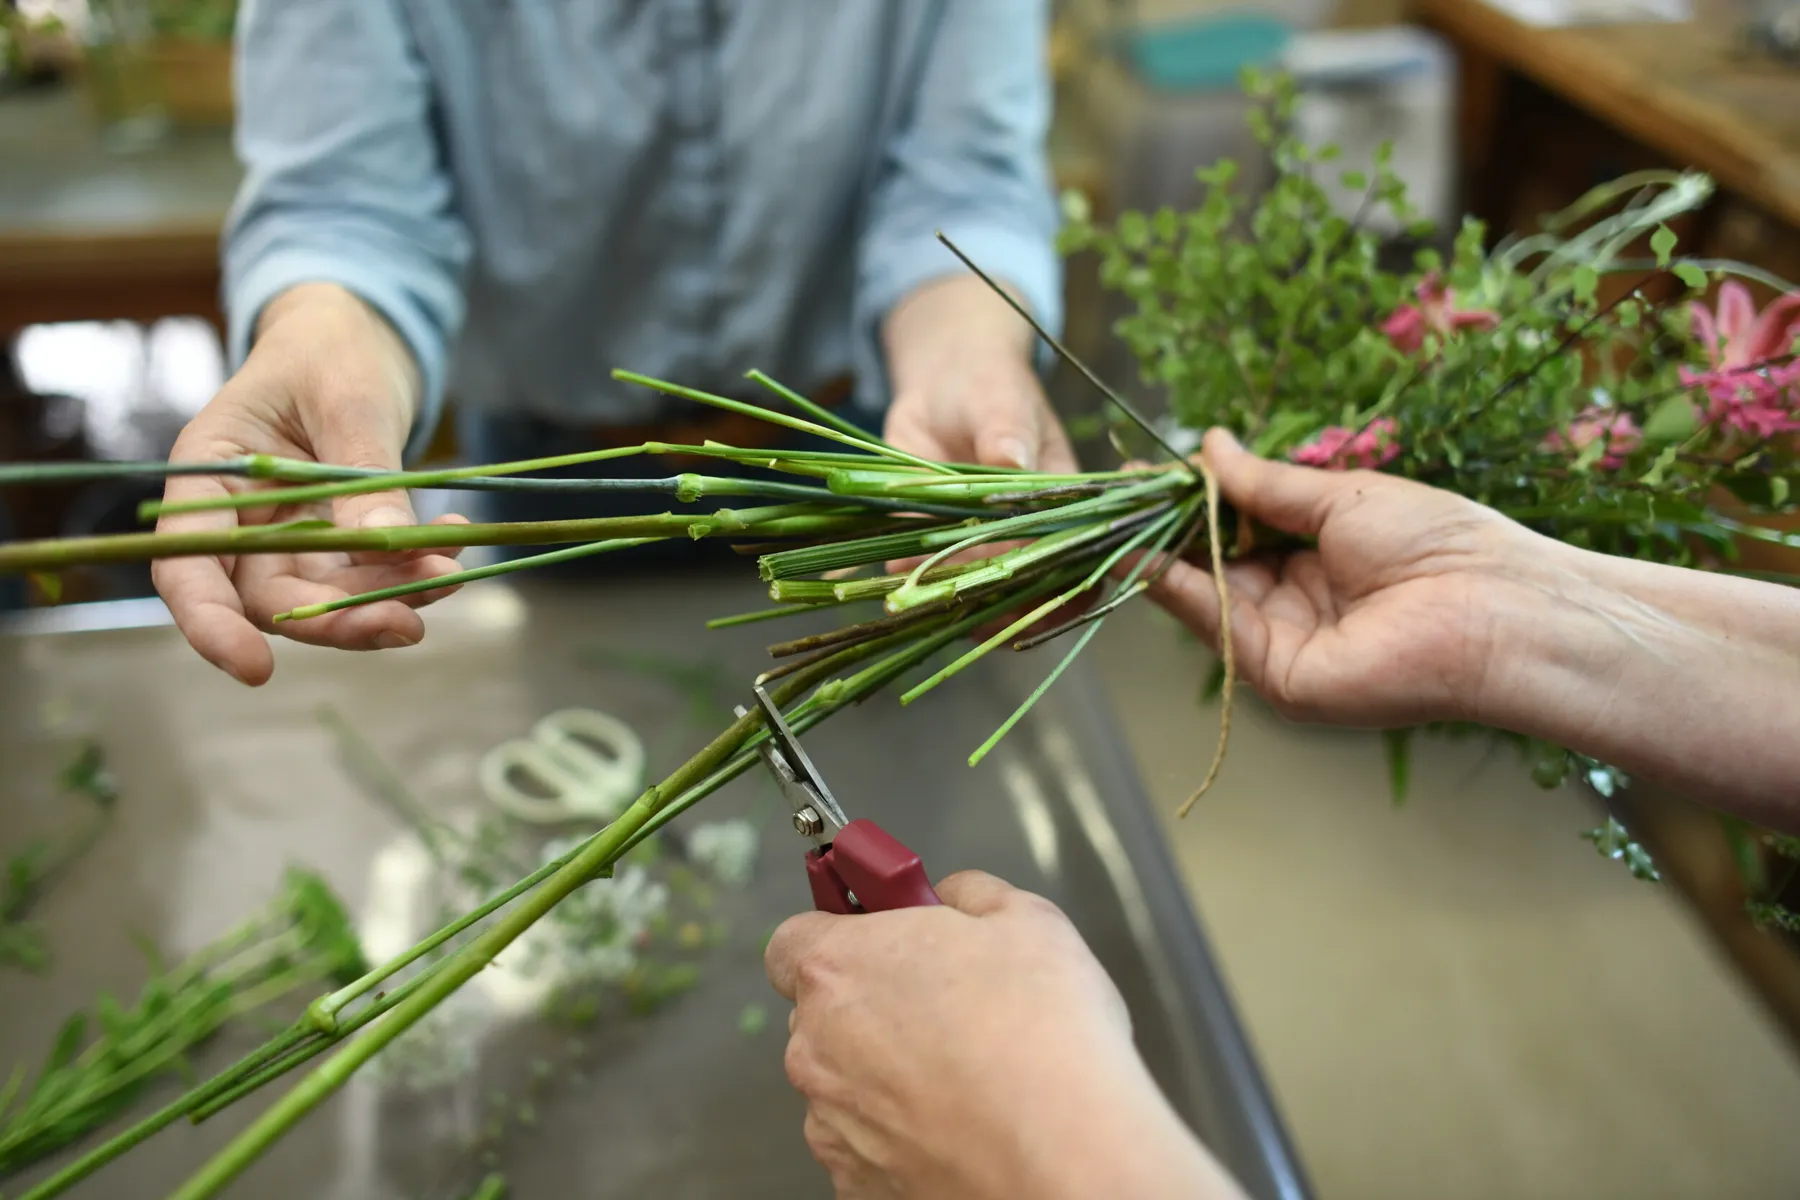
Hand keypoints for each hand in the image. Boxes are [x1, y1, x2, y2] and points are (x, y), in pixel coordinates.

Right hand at [153, 284, 467, 685]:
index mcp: (206, 475)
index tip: (255, 671)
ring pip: (322, 600)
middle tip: (409, 622)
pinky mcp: (331, 545)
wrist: (352, 339)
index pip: (187, 565)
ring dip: (384, 600)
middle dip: (337, 620)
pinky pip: (364, 577)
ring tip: (447, 575)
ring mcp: (283, 538)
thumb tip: (392, 549)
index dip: (212, 624)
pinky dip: (409, 573)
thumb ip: (365, 478)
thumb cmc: (329, 350)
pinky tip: (451, 545)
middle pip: (267, 599)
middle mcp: (235, 519)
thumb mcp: (349, 399)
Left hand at [765, 871, 1238, 1199]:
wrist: (1065, 1156)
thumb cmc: (1043, 1036)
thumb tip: (952, 898)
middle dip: (873, 1005)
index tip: (881, 934)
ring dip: (887, 1073)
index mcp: (840, 966)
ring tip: (968, 1073)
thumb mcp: (1026, 920)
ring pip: (846, 1082)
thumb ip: (969, 895)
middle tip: (946, 1003)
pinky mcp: (858, 1181)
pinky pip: (868, 1142)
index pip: (795, 939)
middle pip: (823, 1013)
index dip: (840, 935)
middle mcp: (816, 1044)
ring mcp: (832, 1119)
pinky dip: (903, 1133)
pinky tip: (962, 1122)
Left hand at [877, 277, 1081, 637]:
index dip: (1060, 594)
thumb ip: (1007, 431)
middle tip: (958, 602)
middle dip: (992, 610)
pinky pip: (912, 571)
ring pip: (964, 596)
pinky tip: (856, 580)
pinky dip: (888, 579)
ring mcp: (973, 546)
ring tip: (907, 598)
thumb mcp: (1002, 400)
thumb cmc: (989, 386)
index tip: (1034, 600)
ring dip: (938, 602)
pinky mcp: (928, 539)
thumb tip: (1010, 460)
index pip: (1074, 569)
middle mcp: (1020, 540)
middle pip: (1019, 599)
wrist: (944, 380)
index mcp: (1060, 512)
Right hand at [1142, 428, 1560, 727]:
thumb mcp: (1338, 497)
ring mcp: (1286, 646)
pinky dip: (1178, 592)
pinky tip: (1143, 557)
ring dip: (1160, 558)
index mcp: (1318, 563)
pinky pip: (1220, 627)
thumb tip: (1210, 445)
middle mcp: (1297, 607)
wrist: (1493, 606)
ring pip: (1206, 598)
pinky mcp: (1281, 680)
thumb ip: (1263, 483)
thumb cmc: (1438, 542)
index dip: (1193, 506)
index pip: (1238, 533)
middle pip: (1214, 567)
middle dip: (1166, 530)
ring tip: (1115, 516)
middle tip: (1117, 492)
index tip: (1147, 475)